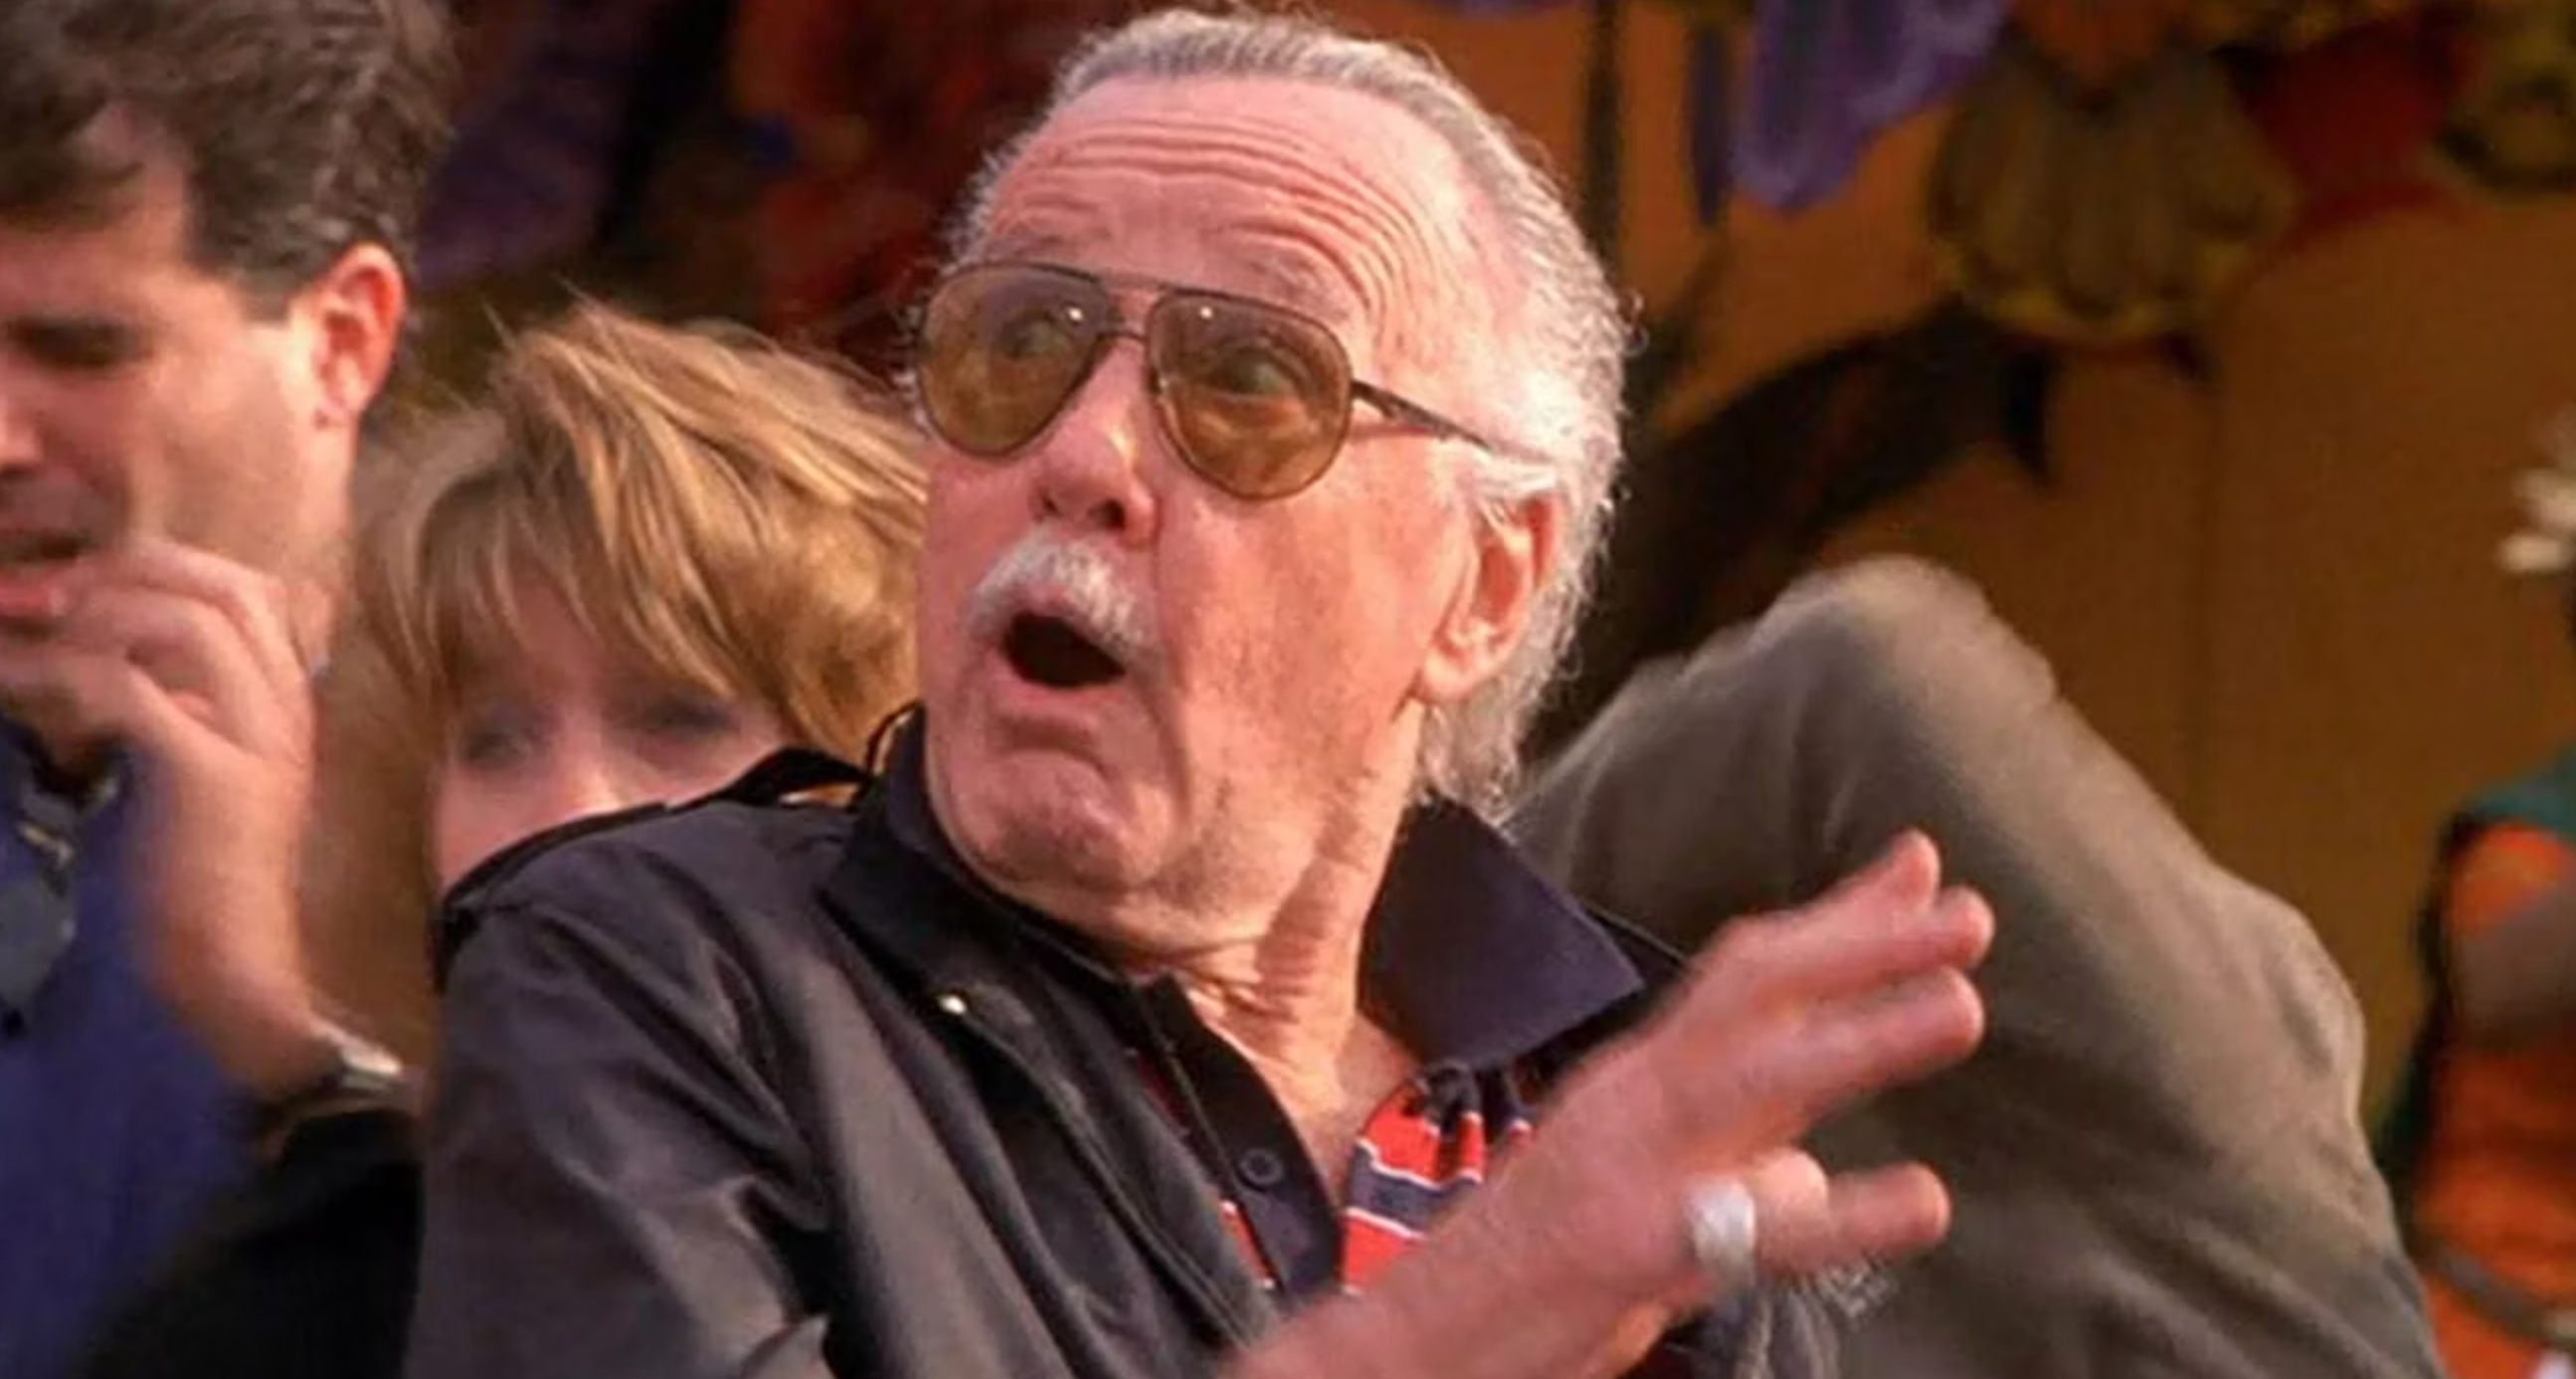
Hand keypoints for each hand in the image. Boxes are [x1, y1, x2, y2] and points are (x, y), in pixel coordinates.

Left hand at [0, 541, 330, 1097]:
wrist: (232, 969)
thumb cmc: (205, 881)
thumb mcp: (205, 775)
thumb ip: (188, 712)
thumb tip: (118, 661)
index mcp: (289, 703)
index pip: (247, 590)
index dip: (162, 567)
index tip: (86, 587)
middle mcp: (287, 708)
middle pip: (223, 587)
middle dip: (127, 571)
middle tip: (48, 596)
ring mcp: (256, 740)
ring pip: (185, 621)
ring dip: (94, 615)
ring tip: (33, 638)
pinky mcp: (209, 777)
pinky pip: (127, 688)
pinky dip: (57, 673)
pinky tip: (13, 685)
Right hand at [1271, 833, 1989, 1378]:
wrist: (1418, 1336)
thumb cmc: (1538, 1269)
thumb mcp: (1645, 1196)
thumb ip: (1731, 1173)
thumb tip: (1815, 1172)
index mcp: (1638, 1082)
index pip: (1743, 978)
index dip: (1838, 924)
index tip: (1925, 870)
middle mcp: (1631, 1100)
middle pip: (1750, 996)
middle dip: (1861, 947)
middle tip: (1968, 915)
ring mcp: (1625, 1168)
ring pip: (1749, 1081)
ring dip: (1857, 1036)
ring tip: (1958, 1007)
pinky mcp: (1623, 1248)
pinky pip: (1742, 1230)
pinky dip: (1837, 1216)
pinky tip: (1920, 1201)